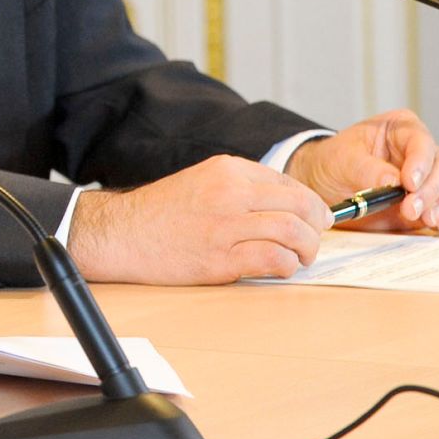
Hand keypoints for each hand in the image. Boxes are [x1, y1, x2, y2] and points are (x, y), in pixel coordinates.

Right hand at [68, 154, 330, 283]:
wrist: (122, 235)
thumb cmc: (161, 213)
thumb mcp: (201, 182)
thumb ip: (241, 188)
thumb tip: (288, 206)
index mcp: (227, 170)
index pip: (289, 182)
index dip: (310, 204)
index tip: (313, 219)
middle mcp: (229, 193)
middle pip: (300, 205)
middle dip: (316, 226)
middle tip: (313, 240)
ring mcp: (225, 226)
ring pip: (293, 232)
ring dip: (306, 249)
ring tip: (300, 258)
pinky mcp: (221, 259)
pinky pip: (274, 259)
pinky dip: (287, 266)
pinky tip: (280, 268)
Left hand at [284, 109, 438, 232]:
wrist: (324, 186)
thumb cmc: (333, 163)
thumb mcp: (342, 161)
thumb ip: (367, 170)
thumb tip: (393, 182)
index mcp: (401, 128)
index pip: (421, 142)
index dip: (420, 163)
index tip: (409, 184)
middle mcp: (422, 151)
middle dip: (430, 191)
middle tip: (412, 210)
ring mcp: (431, 178)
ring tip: (429, 220)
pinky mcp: (432, 202)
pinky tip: (437, 226)